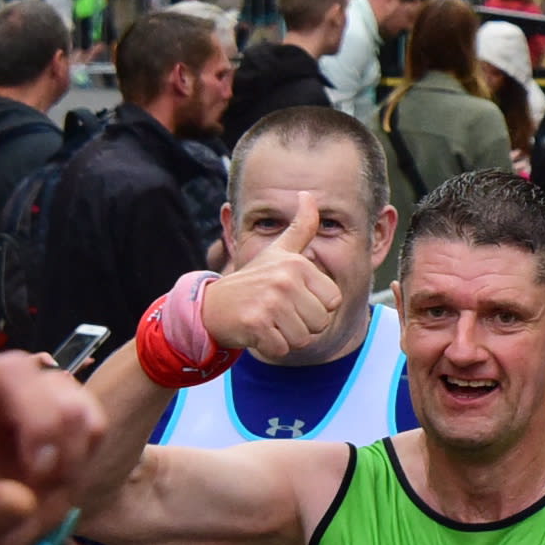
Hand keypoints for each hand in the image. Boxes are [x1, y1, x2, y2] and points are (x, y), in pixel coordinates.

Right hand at [200, 195, 351, 358]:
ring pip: (303, 339)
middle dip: (302, 325)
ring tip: (268, 321)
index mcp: (297, 264)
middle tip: (278, 313)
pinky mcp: (256, 324)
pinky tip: (257, 332)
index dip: (316, 307)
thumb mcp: (278, 250)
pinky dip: (271, 347)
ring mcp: (270, 302)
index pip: (333, 301)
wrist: (211, 306)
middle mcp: (285, 280)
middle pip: (320, 322)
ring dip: (286, 337)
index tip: (292, 298)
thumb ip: (301, 226)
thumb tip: (308, 194)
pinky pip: (281, 349)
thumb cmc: (252, 280)